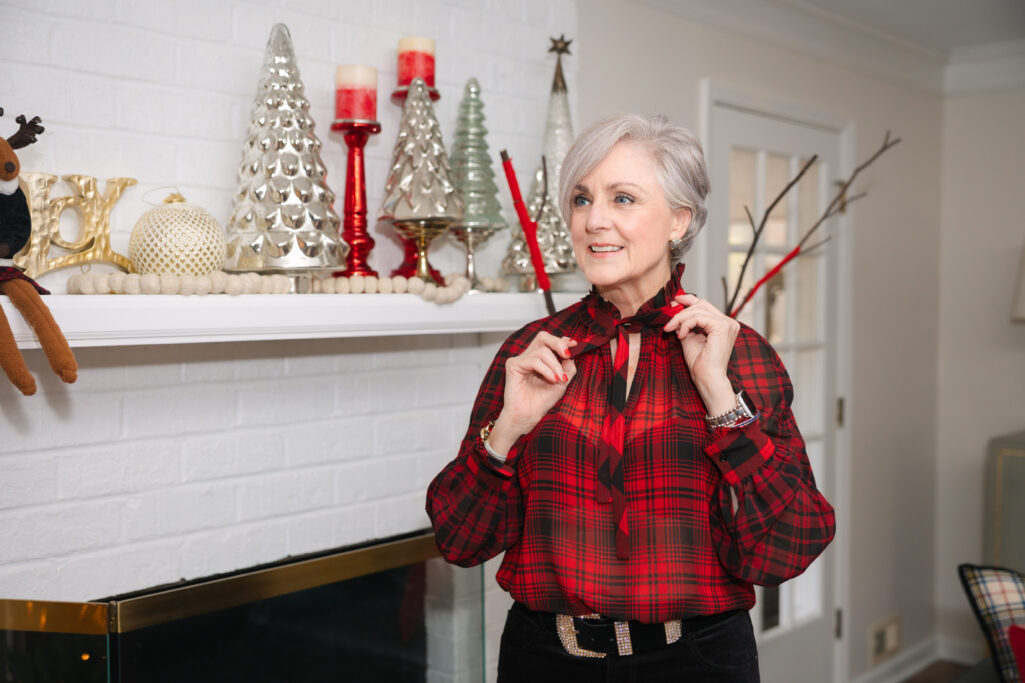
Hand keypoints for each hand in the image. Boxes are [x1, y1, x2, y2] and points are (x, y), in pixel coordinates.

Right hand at [490, 332, 576, 454]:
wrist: (529, 417)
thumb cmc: (541, 401)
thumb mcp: (561, 381)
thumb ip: (567, 366)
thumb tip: (571, 352)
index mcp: (540, 359)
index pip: (550, 341)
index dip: (563, 341)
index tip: (574, 346)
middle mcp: (529, 356)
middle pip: (543, 337)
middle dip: (558, 344)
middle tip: (567, 355)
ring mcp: (520, 360)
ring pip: (542, 351)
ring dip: (555, 365)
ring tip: (559, 379)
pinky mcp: (513, 365)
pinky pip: (534, 360)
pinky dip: (546, 369)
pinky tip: (551, 379)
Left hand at [663, 293, 738, 414]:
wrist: (706, 378)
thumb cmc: (700, 362)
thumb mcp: (689, 337)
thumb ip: (684, 323)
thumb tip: (674, 308)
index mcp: (723, 324)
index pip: (705, 305)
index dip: (689, 299)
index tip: (674, 300)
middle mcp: (729, 322)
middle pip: (701, 304)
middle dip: (681, 310)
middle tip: (668, 321)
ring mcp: (727, 324)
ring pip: (698, 310)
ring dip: (680, 318)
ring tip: (670, 329)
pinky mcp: (722, 327)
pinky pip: (698, 318)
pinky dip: (686, 324)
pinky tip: (681, 335)